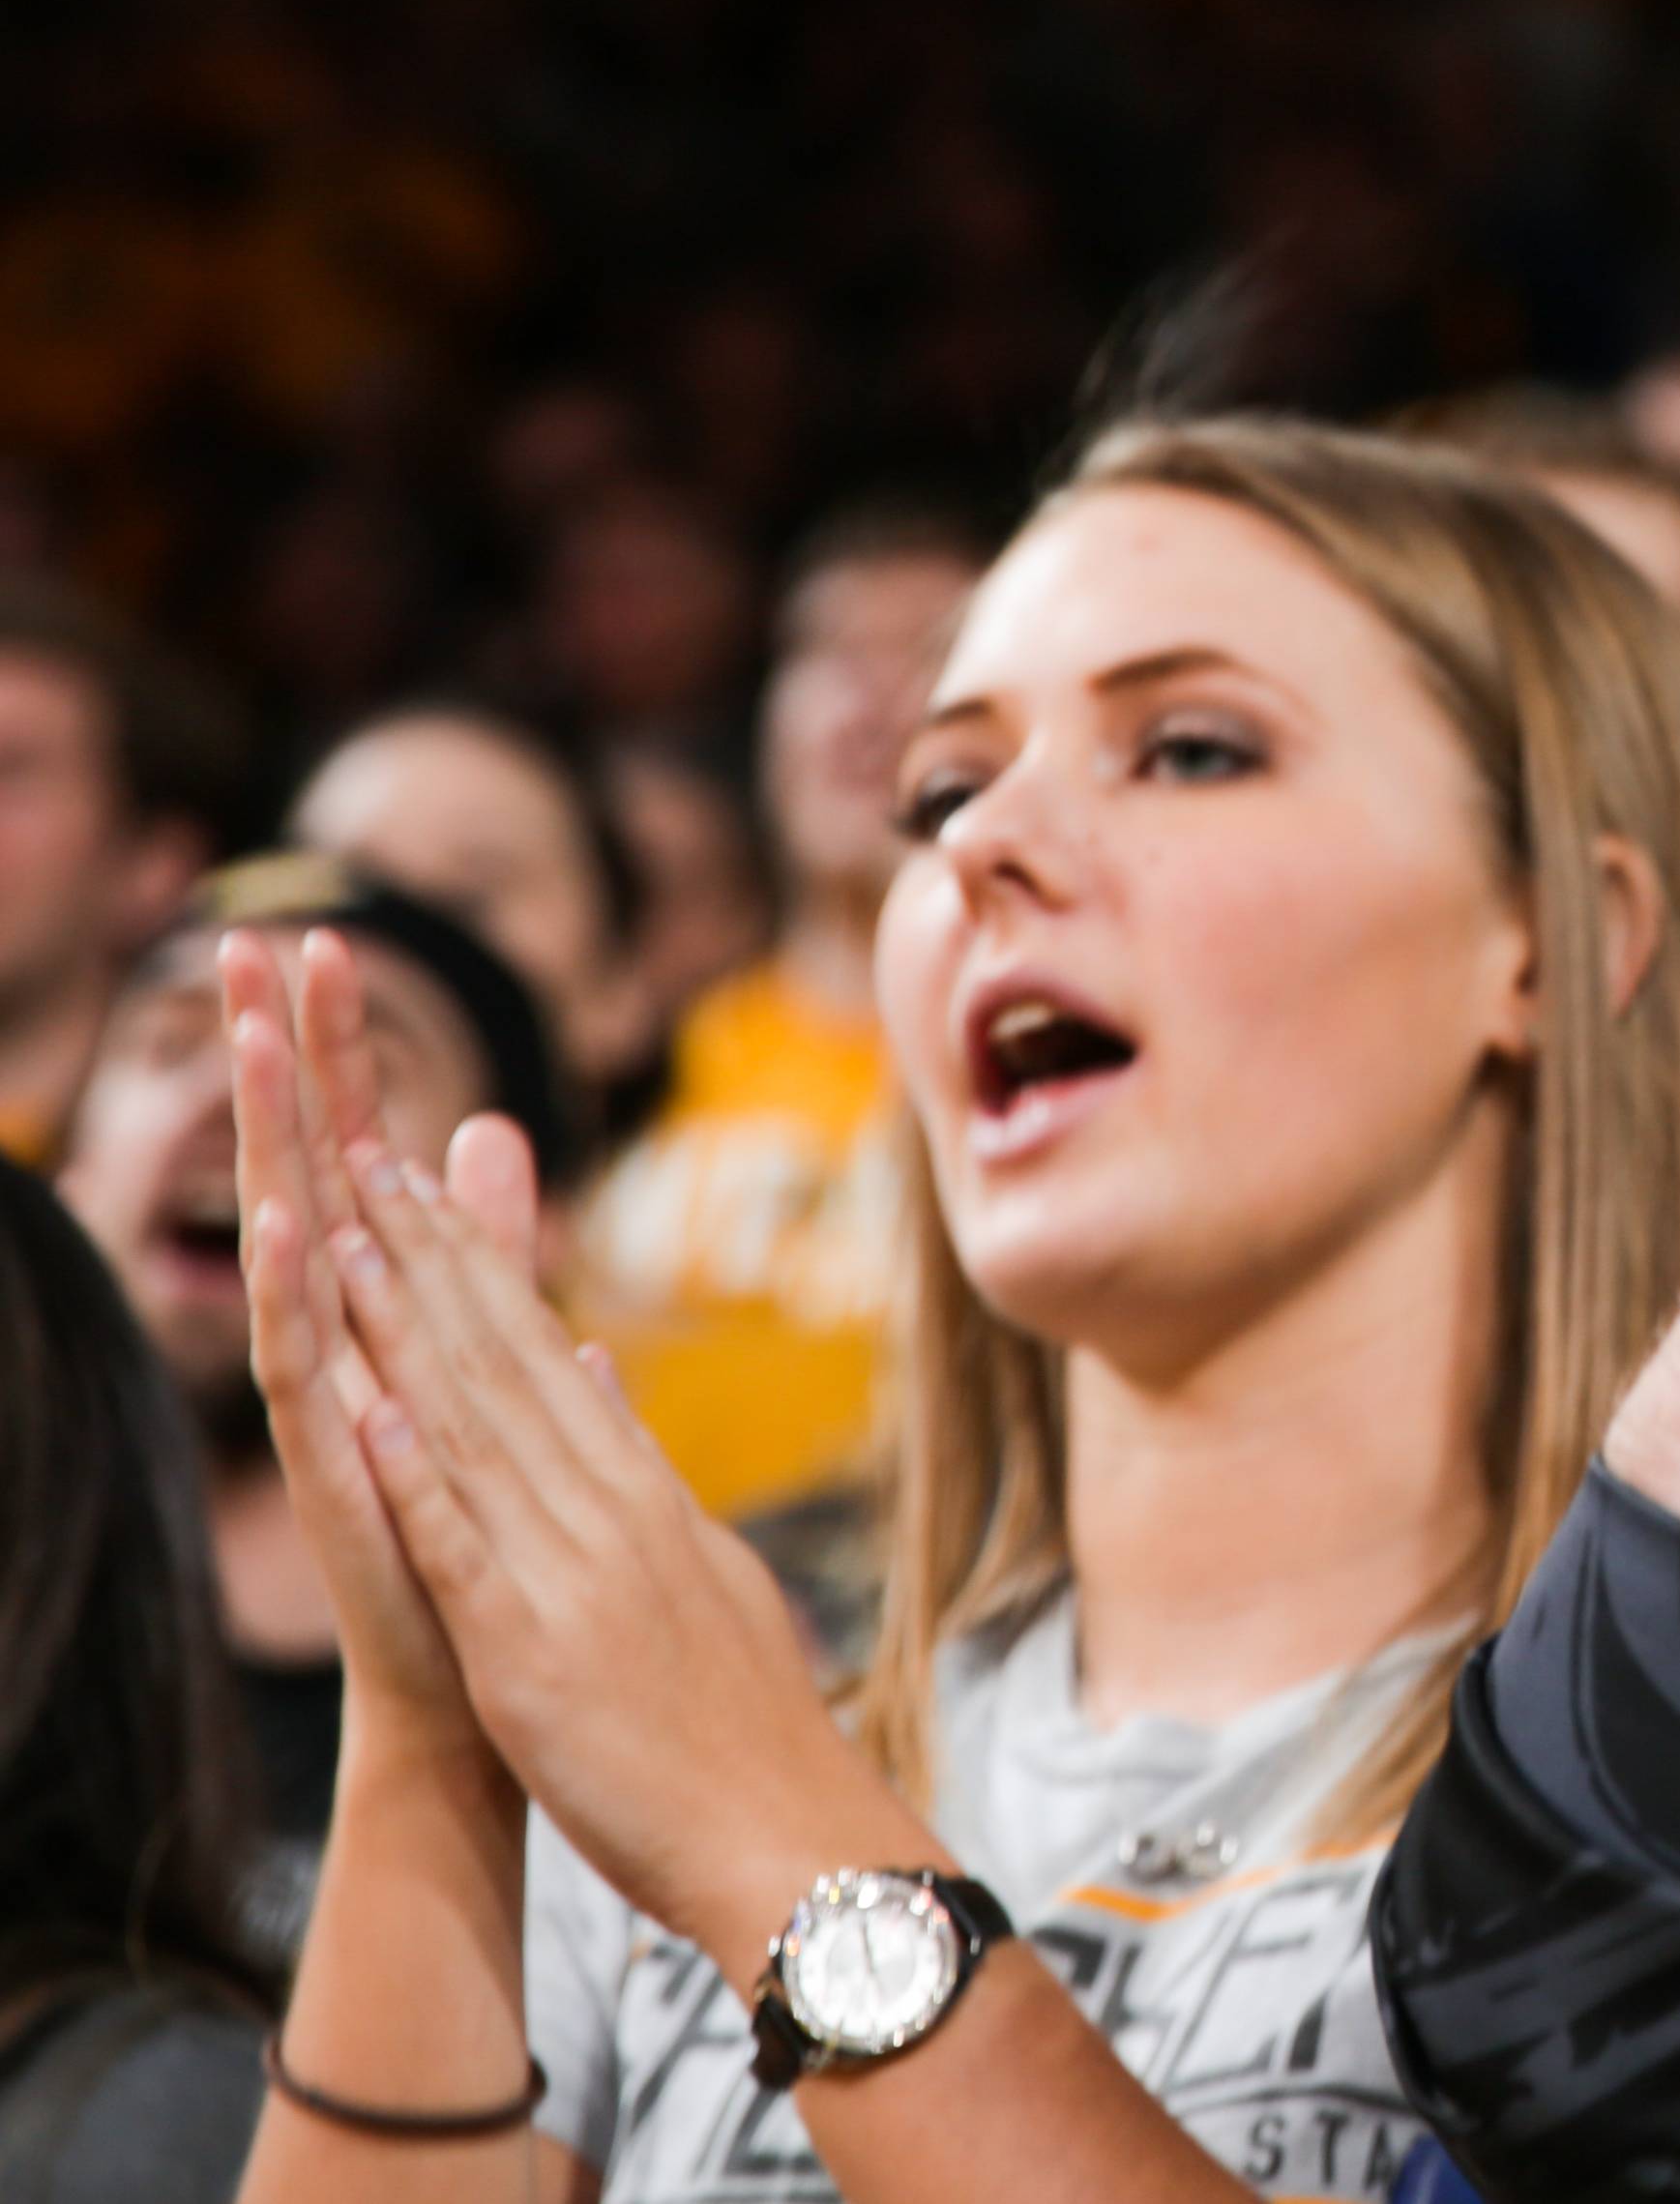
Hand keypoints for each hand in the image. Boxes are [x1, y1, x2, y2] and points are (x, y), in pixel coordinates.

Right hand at [226, 928, 529, 1753]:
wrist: (469, 1677)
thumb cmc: (476, 1522)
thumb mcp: (492, 1351)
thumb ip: (486, 1245)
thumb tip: (485, 1136)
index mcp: (383, 1306)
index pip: (353, 1148)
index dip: (337, 1050)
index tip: (324, 937)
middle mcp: (339, 1337)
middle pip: (303, 1166)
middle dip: (280, 1057)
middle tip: (252, 939)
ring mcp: (327, 1397)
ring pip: (289, 1243)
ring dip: (271, 1140)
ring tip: (252, 1037)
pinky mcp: (336, 1465)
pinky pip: (303, 1366)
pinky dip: (296, 1293)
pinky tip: (289, 1222)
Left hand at [322, 1147, 919, 1967]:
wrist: (788, 1835)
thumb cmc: (744, 1731)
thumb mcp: (705, 1577)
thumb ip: (646, 1477)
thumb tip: (607, 1374)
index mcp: (648, 1502)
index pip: (553, 1360)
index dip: (484, 1269)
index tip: (428, 1192)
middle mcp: (612, 1516)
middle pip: (510, 1368)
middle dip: (436, 1264)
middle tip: (375, 1166)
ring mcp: (572, 1577)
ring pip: (478, 1430)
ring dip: (409, 1334)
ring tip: (348, 1245)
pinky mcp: (530, 1651)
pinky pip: (463, 1548)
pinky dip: (415, 1475)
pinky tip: (370, 1411)